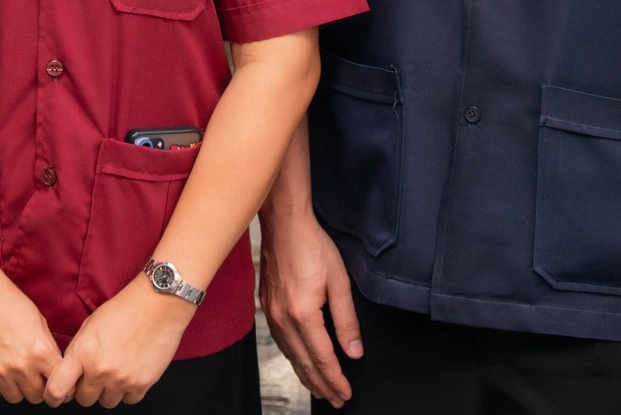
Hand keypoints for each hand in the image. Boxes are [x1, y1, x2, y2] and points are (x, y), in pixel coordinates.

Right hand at [0, 263, 64, 402]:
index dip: (58, 383)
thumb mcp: (39, 321)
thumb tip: (54, 367)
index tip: (53, 381)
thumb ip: (48, 348)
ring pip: (16, 398)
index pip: (59, 386)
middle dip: (37, 387)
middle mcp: (21, 366)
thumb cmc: (7, 301)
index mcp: (41, 352)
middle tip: (32, 374)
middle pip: (37, 396)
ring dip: (17, 388)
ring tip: (12, 370)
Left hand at [44, 276, 193, 406]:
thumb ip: (77, 353)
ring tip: (115, 370)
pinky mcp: (142, 384)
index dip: (53, 396)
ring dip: (108, 391)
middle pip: (84, 400)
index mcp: (82, 353)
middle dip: (86, 390)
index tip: (56, 396)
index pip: (57, 389)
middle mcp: (100, 370)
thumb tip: (70, 375)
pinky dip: (128, 391)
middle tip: (95, 374)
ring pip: (107, 402)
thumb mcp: (89, 326)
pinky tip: (130, 372)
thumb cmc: (122, 310)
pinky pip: (128, 400)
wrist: (156, 305)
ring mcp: (122, 379)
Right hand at [259, 212, 361, 405]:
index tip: (345, 393)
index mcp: (303, 314)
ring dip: (306, 375)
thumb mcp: (339, 281)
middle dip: (321, 385)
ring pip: (290, 355)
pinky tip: (299, 360)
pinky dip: (292, 358)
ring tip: (319, 388)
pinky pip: (280, 341)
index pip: (322, 358)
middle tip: (335, 399)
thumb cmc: (311, 246)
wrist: (283, 223)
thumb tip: (354, 350)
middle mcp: (283, 318)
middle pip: (304, 363)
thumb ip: (347, 319)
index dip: (335, 379)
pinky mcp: (267, 306)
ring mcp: (271, 313)